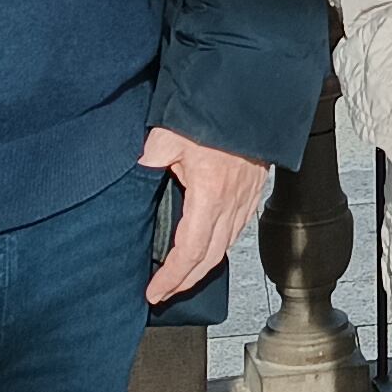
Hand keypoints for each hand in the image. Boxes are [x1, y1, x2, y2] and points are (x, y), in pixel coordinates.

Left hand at [142, 125, 274, 303]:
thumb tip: (138, 169)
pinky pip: (237, 230)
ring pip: (225, 247)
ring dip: (203, 267)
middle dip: (186, 282)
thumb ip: (152, 156)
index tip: (156, 291)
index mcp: (210, 195)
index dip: (172, 277)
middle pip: (209, 259)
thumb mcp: (172, 134)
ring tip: (183, 276)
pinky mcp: (253, 191)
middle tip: (165, 292)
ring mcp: (245, 199)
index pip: (189, 251)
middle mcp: (231, 204)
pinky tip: (210, 247)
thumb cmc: (217, 114)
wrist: (253, 98)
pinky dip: (220, 247)